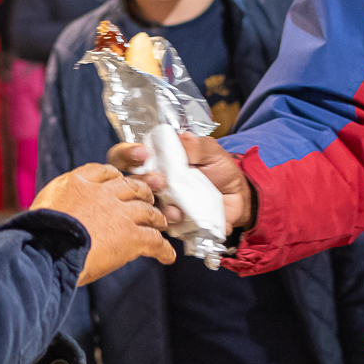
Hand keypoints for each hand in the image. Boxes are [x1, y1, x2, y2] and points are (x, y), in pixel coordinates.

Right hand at [32, 163, 176, 283]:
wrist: (47, 249)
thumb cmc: (38, 234)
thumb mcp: (43, 207)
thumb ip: (58, 204)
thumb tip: (60, 214)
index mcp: (78, 183)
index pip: (103, 171)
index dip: (115, 177)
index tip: (119, 180)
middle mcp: (102, 193)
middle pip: (131, 186)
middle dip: (142, 191)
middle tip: (149, 197)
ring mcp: (120, 213)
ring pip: (147, 211)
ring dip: (156, 217)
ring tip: (161, 223)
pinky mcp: (131, 236)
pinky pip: (154, 241)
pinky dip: (163, 249)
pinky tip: (168, 256)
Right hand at [107, 132, 254, 231]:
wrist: (237, 194)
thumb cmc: (218, 167)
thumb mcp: (211, 151)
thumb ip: (197, 145)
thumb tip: (184, 138)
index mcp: (154, 160)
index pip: (126, 155)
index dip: (127, 154)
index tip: (141, 153)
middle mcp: (150, 182)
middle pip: (127, 183)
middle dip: (141, 181)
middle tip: (158, 180)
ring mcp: (158, 203)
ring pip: (142, 207)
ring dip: (156, 205)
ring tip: (173, 208)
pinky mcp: (169, 222)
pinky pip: (162, 225)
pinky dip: (172, 222)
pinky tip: (182, 217)